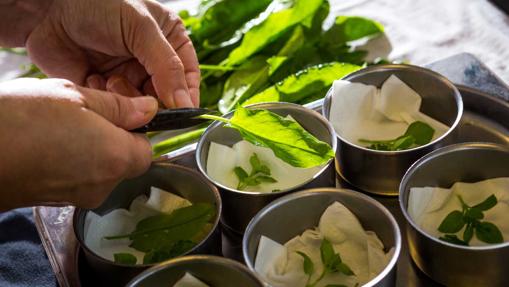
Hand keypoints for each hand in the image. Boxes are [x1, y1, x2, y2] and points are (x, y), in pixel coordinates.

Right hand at [0, 78, 157, 209]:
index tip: (118, 113)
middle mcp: (103, 186)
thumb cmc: (21, 120)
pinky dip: (68, 160)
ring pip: (98, 169)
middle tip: (82, 113)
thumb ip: (118, 106)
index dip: (135, 130)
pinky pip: (75, 178)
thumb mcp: (74, 97)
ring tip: (57, 125)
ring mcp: (77, 198)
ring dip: (87, 147)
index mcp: (117, 159)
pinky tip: (45, 142)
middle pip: (122, 161)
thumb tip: (148, 109)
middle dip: (110, 137)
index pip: (146, 149)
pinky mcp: (55, 202)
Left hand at [25, 0, 199, 107]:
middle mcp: (151, 62)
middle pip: (166, 97)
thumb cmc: (98, 5)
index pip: (188, 76)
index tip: (182, 113)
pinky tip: (93, 78)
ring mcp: (129, 76)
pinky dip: (106, 97)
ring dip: (126, 97)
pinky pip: (116, 107)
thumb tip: (185, 104)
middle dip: (153, 100)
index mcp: (169, 42)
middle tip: (140, 97)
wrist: (47, 9)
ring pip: (141, 106)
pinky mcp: (106, 89)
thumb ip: (167, 67)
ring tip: (109, 79)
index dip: (187, 96)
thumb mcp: (141, 29)